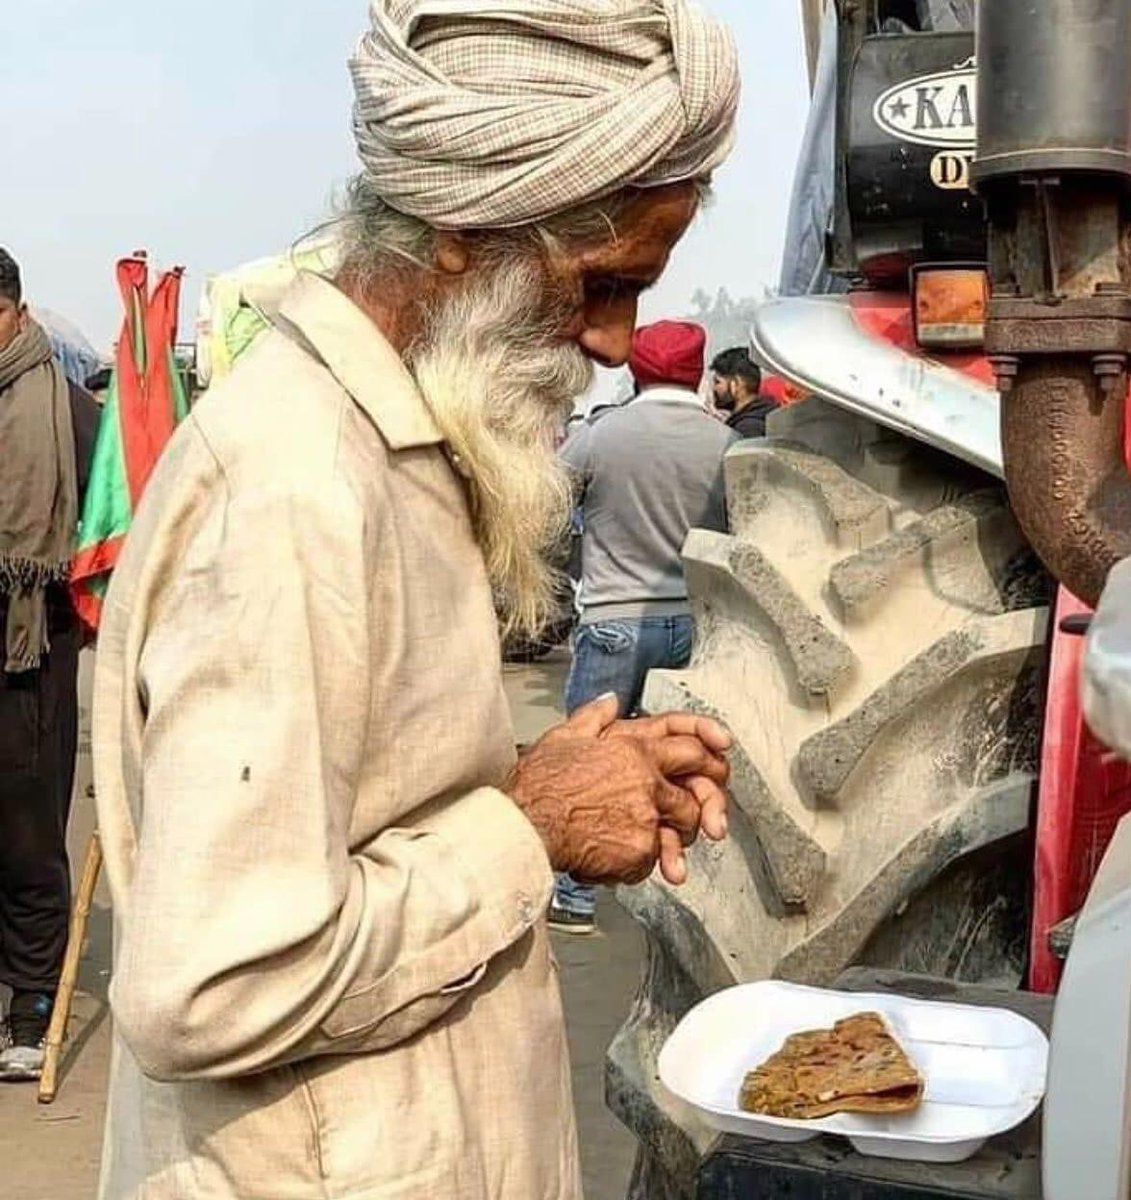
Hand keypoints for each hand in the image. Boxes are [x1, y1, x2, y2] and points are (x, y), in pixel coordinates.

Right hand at [506, 695, 730, 887]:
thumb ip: (596, 716)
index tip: (719, 761)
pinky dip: (642, 862)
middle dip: (698, 807)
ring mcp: (645, 818)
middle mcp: (647, 782)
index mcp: (634, 750)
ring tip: (652, 843)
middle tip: (695, 818)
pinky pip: (654, 860)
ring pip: (681, 831)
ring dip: (673, 838)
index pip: (690, 747)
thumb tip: (610, 701)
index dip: (710, 755)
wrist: (525, 824)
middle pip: (695, 795)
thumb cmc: (538, 785)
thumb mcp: (565, 736)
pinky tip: (619, 857)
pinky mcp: (638, 851)